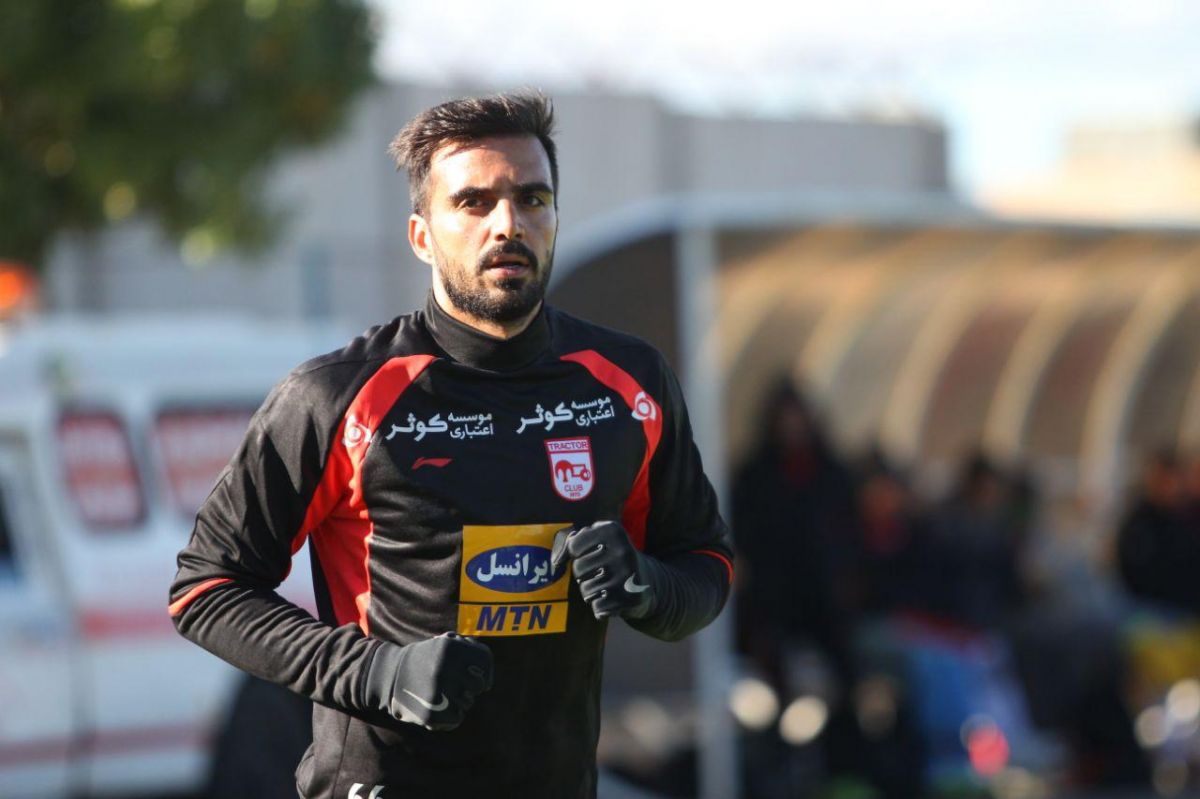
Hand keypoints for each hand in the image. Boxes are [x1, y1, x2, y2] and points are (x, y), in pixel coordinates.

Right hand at [364, 632, 492, 730]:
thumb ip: (468, 649)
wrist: (388, 676)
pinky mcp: (431, 713)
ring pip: (468, 703)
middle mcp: (446, 669)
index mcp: (451, 648)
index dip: (485, 670)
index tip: (477, 675)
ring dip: (459, 701)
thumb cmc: (423, 660)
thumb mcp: (443, 643)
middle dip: (470, 686)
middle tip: (455, 686)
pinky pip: (457, 718)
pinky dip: (450, 716)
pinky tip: (436, 707)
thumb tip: (488, 676)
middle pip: (479, 685)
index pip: (485, 661)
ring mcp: (438, 692)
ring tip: (439, 694)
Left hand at [551, 520, 655, 619]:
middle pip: (578, 568)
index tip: (584, 555)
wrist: (647, 582)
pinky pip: (597, 607)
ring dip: (591, 592)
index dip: (574, 553)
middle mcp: (622, 551)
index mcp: (613, 531)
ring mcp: (627, 575)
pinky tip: (612, 599)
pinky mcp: (630, 597)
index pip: (574, 545)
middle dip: (582, 574)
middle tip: (598, 572)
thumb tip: (556, 560)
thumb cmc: (613, 557)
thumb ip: (572, 541)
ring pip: (586, 590)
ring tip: (605, 585)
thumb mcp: (599, 539)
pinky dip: (600, 607)